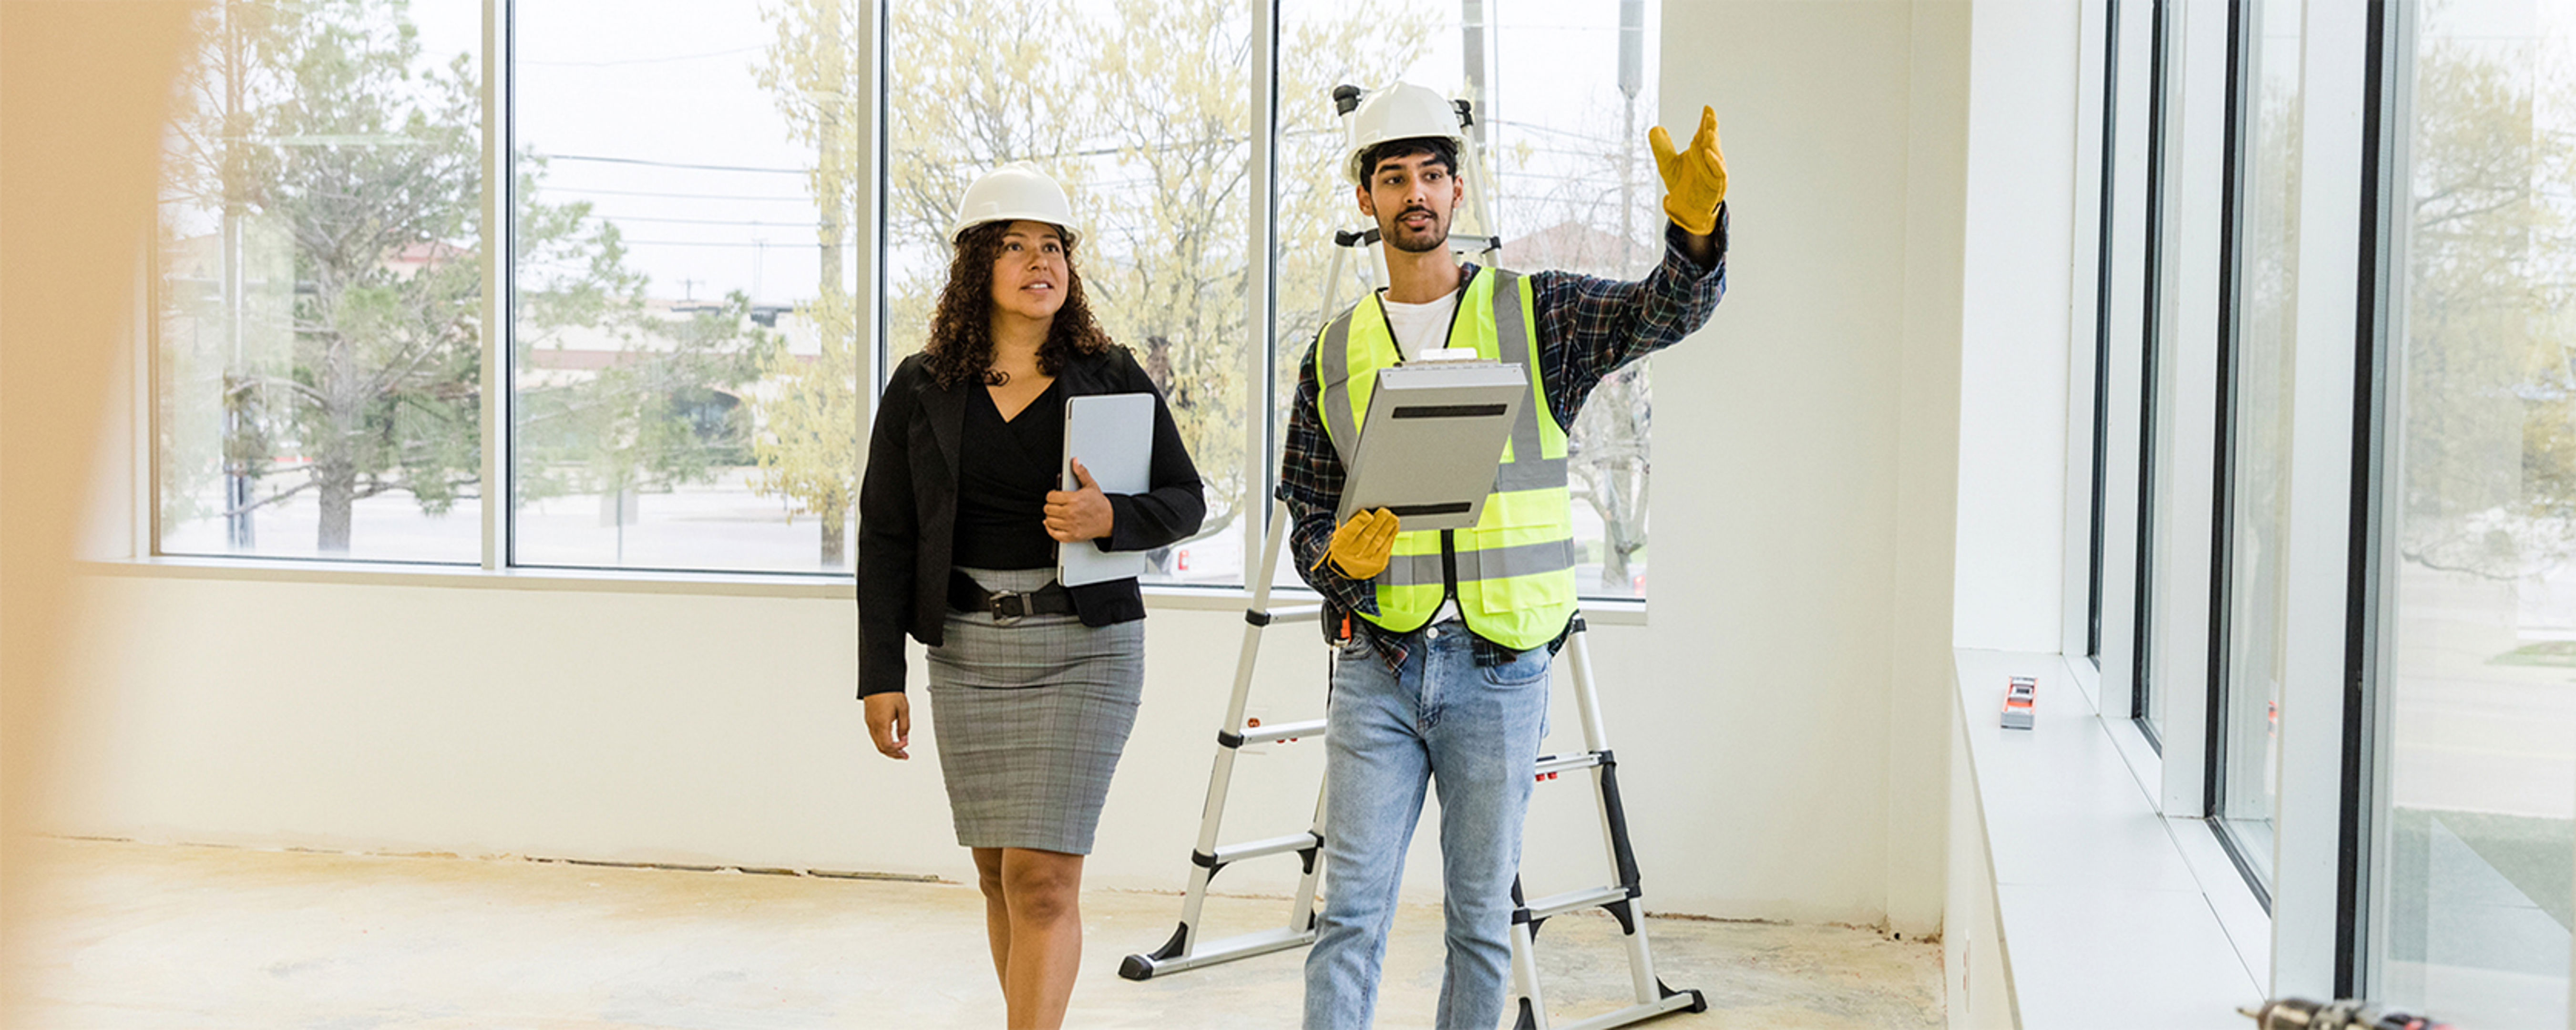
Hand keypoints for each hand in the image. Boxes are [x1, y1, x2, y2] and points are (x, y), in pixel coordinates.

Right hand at [864, 693, 910, 759]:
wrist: (879, 681)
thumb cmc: (890, 692)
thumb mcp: (904, 710)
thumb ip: (905, 727)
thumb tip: (904, 739)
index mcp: (881, 724)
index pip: (887, 746)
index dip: (897, 750)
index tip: (905, 745)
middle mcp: (873, 725)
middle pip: (881, 747)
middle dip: (893, 754)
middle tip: (903, 756)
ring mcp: (870, 722)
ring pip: (877, 742)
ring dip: (888, 748)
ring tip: (899, 750)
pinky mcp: (869, 719)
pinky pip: (875, 735)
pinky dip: (883, 741)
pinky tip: (891, 739)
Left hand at [1045, 458, 1115, 541]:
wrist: (1109, 520)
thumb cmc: (1100, 504)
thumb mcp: (1091, 486)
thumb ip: (1081, 473)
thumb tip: (1075, 462)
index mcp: (1074, 499)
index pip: (1051, 497)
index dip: (1052, 495)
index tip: (1055, 496)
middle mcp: (1071, 513)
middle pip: (1048, 508)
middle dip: (1051, 505)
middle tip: (1056, 504)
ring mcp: (1071, 525)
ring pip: (1049, 520)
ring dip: (1050, 517)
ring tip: (1056, 513)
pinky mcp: (1072, 535)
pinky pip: (1054, 534)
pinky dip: (1050, 529)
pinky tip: (1052, 524)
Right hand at [1312, 507, 1399, 580]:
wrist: (1348, 568)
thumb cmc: (1345, 546)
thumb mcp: (1340, 535)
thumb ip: (1349, 525)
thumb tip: (1365, 513)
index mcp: (1339, 546)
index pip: (1350, 533)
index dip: (1360, 523)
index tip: (1368, 514)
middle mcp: (1352, 555)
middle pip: (1367, 536)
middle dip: (1378, 522)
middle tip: (1385, 512)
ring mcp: (1366, 562)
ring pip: (1379, 541)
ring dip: (1388, 528)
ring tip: (1393, 518)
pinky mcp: (1378, 564)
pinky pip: (1386, 548)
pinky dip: (1391, 536)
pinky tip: (1394, 528)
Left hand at [1649, 105, 1727, 235]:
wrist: (1684, 207)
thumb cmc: (1680, 183)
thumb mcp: (1666, 163)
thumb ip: (1661, 147)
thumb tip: (1655, 128)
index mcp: (1700, 150)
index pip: (1704, 132)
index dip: (1706, 120)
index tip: (1707, 107)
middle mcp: (1709, 158)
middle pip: (1711, 140)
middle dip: (1711, 127)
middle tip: (1709, 115)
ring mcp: (1715, 171)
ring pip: (1716, 154)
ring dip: (1713, 143)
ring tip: (1709, 131)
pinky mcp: (1716, 184)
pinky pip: (1718, 172)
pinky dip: (1713, 162)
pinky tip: (1708, 152)